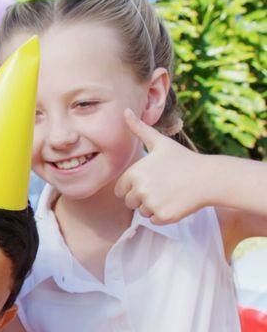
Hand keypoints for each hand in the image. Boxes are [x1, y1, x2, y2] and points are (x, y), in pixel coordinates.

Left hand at [114, 109, 206, 223]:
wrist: (209, 177)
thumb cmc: (183, 159)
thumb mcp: (160, 142)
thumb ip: (139, 129)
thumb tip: (125, 111)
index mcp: (134, 173)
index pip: (120, 190)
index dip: (133, 186)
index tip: (150, 179)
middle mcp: (140, 189)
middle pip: (130, 202)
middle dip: (142, 197)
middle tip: (162, 186)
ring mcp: (152, 204)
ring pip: (142, 212)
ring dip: (153, 206)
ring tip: (170, 192)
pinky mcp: (163, 216)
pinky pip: (154, 220)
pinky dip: (163, 215)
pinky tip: (176, 202)